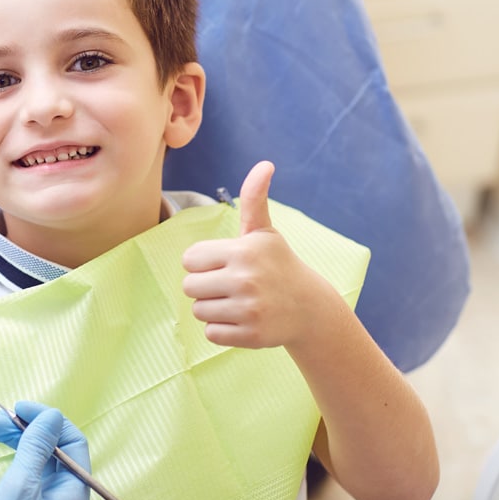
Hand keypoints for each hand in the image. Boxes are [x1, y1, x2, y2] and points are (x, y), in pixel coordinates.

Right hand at [0, 401, 90, 499]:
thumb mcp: (19, 488)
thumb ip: (36, 449)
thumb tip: (53, 415)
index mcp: (74, 492)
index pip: (73, 442)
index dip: (47, 420)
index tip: (18, 408)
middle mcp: (65, 495)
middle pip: (51, 448)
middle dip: (21, 428)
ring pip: (35, 457)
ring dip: (11, 438)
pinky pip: (26, 471)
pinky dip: (10, 455)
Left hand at [182, 160, 335, 349]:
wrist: (309, 308)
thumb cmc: (277, 264)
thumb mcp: (264, 232)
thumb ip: (254, 198)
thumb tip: (264, 164)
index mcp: (243, 251)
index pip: (189, 259)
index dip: (203, 263)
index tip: (224, 264)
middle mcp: (245, 279)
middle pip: (189, 287)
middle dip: (205, 287)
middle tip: (231, 285)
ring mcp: (249, 309)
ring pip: (199, 311)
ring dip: (213, 309)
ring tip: (238, 302)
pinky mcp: (250, 335)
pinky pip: (211, 333)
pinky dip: (222, 330)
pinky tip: (243, 319)